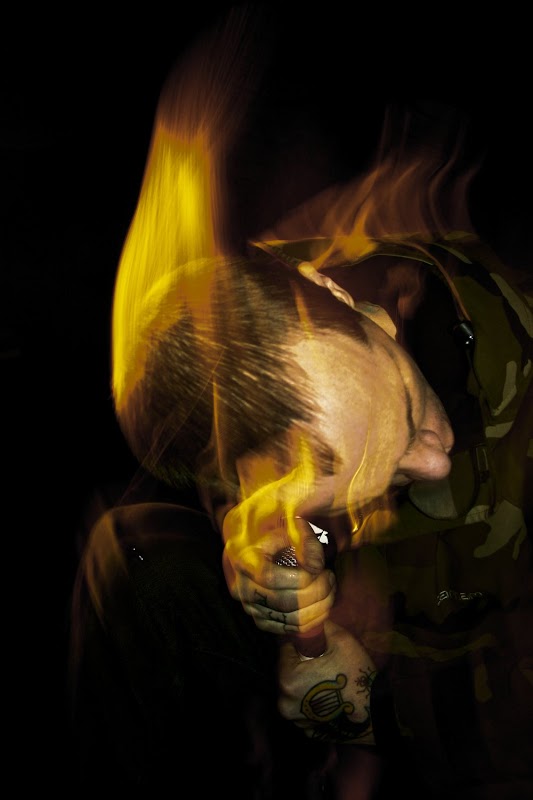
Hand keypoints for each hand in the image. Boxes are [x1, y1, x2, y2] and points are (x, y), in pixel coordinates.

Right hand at [222, 508, 335, 636]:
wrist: (255, 542)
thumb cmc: (273, 529)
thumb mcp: (286, 524)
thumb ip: (303, 538)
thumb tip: (316, 565)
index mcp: (243, 560)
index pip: (270, 577)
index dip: (300, 577)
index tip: (321, 567)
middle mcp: (242, 587)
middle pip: (284, 601)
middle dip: (316, 592)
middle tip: (330, 577)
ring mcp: (250, 606)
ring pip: (290, 618)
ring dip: (319, 607)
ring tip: (330, 588)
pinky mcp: (260, 620)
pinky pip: (289, 629)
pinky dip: (312, 620)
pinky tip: (323, 604)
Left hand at [277, 619, 376, 745]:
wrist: (375, 715)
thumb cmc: (356, 676)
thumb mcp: (341, 640)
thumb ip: (320, 626)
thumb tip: (311, 618)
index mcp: (288, 678)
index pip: (284, 648)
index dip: (298, 641)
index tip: (311, 639)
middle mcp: (284, 701)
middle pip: (287, 670)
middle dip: (300, 661)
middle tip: (320, 656)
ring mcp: (295, 719)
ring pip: (294, 689)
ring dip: (304, 680)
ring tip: (324, 675)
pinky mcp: (306, 729)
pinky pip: (303, 706)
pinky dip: (310, 699)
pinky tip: (327, 693)